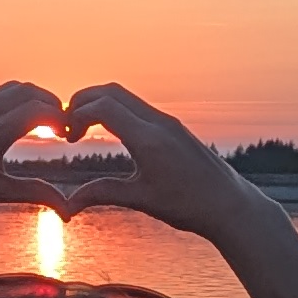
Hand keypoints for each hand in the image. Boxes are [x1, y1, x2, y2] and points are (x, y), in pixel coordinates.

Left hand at [0, 78, 66, 230]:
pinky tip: (17, 122)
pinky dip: (13, 100)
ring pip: (10, 88)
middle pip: (27, 91)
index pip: (37, 110)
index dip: (61, 118)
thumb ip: (34, 193)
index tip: (69, 134)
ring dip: (32, 98)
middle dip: (51, 102)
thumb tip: (67, 210)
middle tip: (62, 124)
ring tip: (44, 121)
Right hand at [44, 81, 255, 243]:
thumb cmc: (189, 206)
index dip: (76, 116)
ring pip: (125, 96)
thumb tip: (68, 204)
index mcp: (148, 138)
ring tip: (84, 128)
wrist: (230, 205)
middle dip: (82, 101)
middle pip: (111, 91)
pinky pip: (138, 107)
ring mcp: (168, 122)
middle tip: (67, 125)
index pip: (102, 107)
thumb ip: (103, 193)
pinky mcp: (174, 128)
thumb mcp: (141, 199)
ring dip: (99, 104)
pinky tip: (110, 133)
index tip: (67, 138)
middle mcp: (159, 122)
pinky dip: (116, 110)